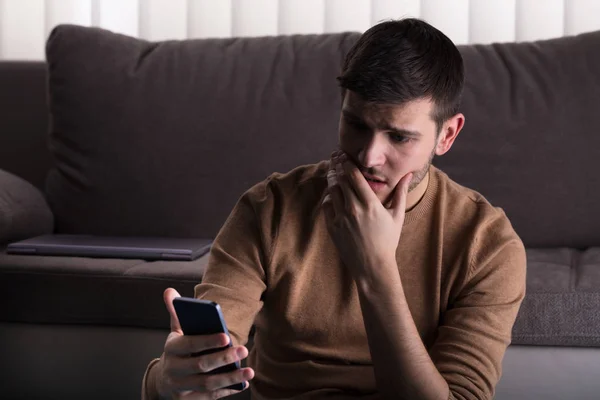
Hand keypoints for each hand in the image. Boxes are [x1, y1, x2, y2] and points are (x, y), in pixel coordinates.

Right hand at [155, 288, 254, 398]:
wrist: (163, 380)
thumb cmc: (178, 350)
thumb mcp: (175, 332)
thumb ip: (176, 313)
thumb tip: (170, 291)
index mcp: (171, 348)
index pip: (189, 344)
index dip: (207, 341)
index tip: (226, 336)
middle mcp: (173, 369)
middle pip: (200, 366)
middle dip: (223, 358)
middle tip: (243, 350)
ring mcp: (180, 387)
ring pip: (207, 384)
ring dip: (230, 378)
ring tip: (249, 371)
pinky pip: (209, 397)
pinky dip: (227, 390)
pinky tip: (242, 383)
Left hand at [323, 151, 411, 278]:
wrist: (372, 265)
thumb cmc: (387, 240)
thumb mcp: (397, 216)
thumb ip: (400, 192)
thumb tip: (409, 174)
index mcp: (371, 204)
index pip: (354, 175)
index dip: (347, 162)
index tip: (344, 154)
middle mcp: (354, 209)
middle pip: (340, 179)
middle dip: (336, 165)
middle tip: (335, 156)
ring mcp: (341, 218)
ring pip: (332, 190)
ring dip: (331, 178)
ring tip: (332, 171)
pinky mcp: (333, 227)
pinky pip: (326, 205)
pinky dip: (328, 197)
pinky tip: (332, 192)